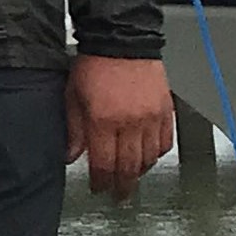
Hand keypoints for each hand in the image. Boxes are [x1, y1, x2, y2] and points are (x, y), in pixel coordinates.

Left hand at [67, 54, 174, 198]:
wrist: (121, 40)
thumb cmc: (93, 64)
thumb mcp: (71, 95)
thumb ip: (73, 129)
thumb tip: (71, 155)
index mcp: (103, 120)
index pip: (104, 163)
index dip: (101, 182)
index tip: (98, 189)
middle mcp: (129, 122)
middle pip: (128, 166)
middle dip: (122, 185)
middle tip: (118, 195)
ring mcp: (150, 118)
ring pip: (149, 157)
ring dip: (139, 172)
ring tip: (131, 179)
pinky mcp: (165, 111)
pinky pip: (164, 142)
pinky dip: (156, 155)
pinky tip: (148, 158)